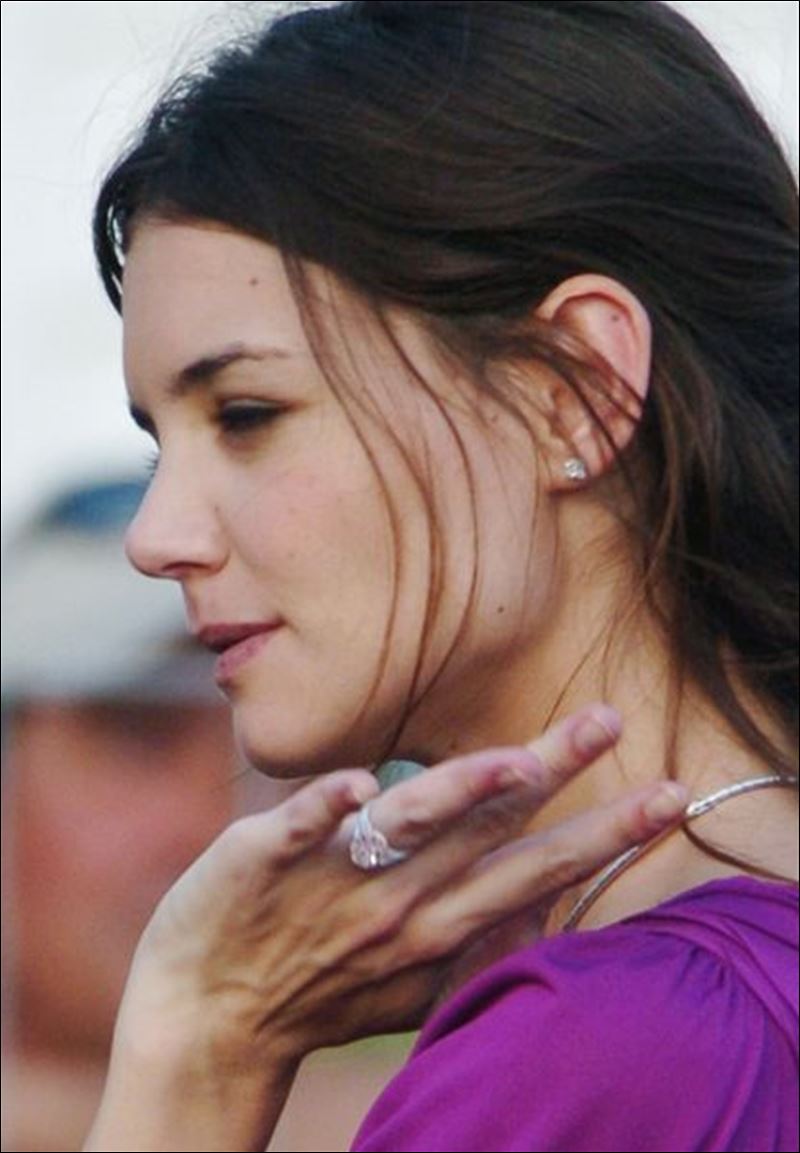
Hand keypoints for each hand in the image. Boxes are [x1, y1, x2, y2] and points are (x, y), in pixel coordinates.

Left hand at [87, 704, 686, 1150]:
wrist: (205, 1020)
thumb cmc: (317, 993)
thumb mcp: (412, 987)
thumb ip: (475, 946)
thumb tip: (546, 915)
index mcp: (439, 926)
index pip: (535, 870)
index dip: (603, 835)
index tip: (665, 794)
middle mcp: (400, 904)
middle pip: (493, 837)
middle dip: (563, 785)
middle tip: (614, 723)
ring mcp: (332, 882)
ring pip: (409, 823)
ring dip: (463, 792)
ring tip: (519, 759)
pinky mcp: (261, 862)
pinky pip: (298, 830)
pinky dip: (326, 808)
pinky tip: (355, 785)